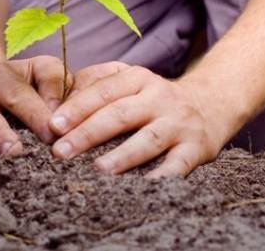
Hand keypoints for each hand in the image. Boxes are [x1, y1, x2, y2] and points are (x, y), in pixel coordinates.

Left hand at [49, 62, 231, 177]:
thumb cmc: (154, 97)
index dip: (76, 108)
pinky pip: (179, 164)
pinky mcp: (197, 148)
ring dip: (123, 155)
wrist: (211, 103)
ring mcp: (178, 123)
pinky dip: (163, 176)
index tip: (53, 126)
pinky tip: (143, 187)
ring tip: (98, 169)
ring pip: (148, 139)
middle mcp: (159, 97)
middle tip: (61, 152)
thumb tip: (58, 100)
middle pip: (120, 114)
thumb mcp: (130, 80)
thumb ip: (97, 84)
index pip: (103, 92)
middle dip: (88, 133)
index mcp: (137, 78)